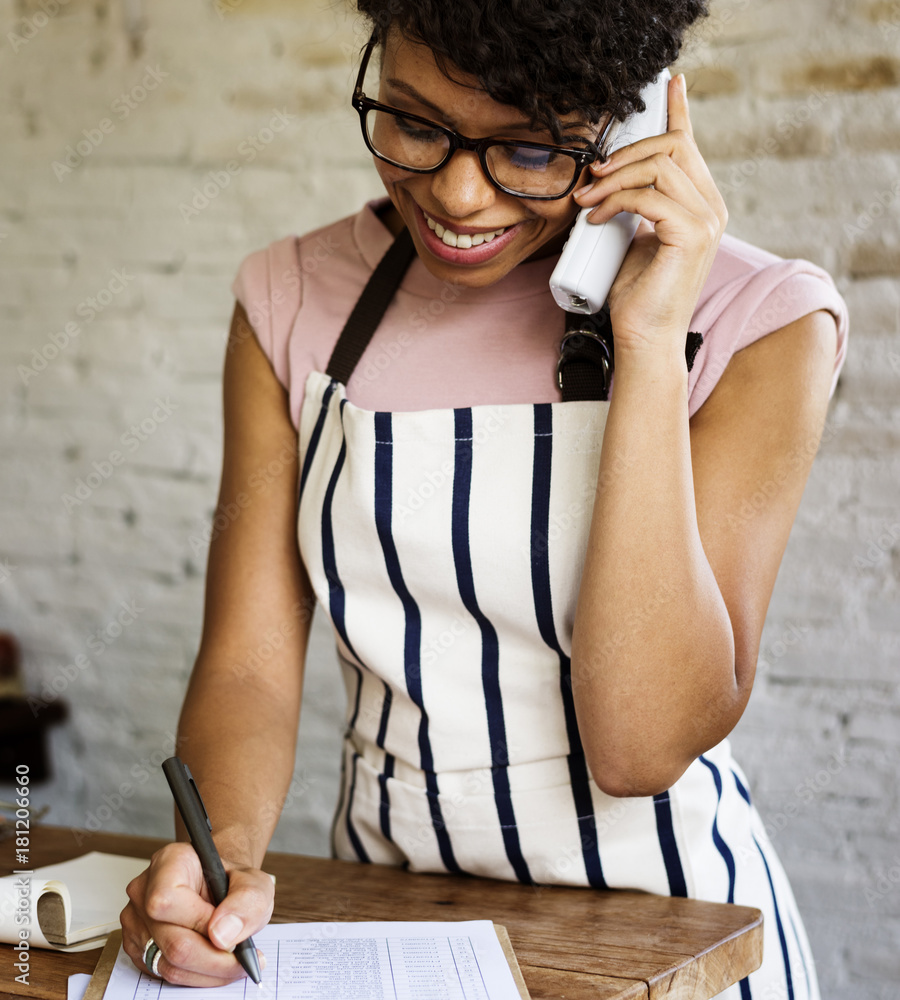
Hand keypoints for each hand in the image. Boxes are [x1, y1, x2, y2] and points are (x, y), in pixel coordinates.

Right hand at [120, 842, 273, 986]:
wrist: (219, 891)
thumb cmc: (231, 883)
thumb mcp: (255, 883)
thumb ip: (247, 901)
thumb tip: (222, 934)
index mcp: (169, 861)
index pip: (166, 899)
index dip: (200, 921)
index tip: (229, 930)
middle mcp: (144, 890)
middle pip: (172, 942)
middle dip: (214, 958)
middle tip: (242, 958)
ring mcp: (136, 920)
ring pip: (169, 965)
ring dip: (208, 971)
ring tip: (233, 962)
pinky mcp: (136, 947)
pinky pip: (164, 975)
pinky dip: (196, 976)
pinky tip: (214, 963)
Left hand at [573, 73, 727, 363]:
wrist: (643, 339)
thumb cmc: (636, 296)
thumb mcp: (632, 238)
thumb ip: (634, 206)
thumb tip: (606, 178)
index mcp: (700, 204)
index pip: (690, 145)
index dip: (678, 111)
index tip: (669, 84)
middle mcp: (711, 207)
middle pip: (671, 146)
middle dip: (624, 154)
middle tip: (591, 177)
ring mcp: (707, 220)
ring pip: (659, 165)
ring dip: (614, 178)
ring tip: (588, 201)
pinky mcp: (692, 234)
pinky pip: (649, 196)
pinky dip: (617, 200)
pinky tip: (597, 217)